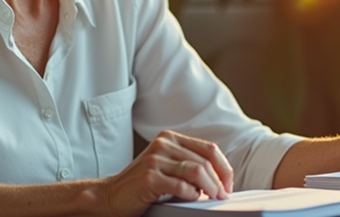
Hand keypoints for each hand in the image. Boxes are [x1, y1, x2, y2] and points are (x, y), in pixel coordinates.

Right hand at [98, 130, 232, 216]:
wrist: (110, 196)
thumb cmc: (143, 185)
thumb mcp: (167, 167)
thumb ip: (189, 165)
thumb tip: (221, 179)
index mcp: (170, 138)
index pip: (209, 148)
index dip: (224, 168)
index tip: (228, 185)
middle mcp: (163, 144)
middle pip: (205, 161)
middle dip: (219, 181)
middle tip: (223, 196)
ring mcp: (155, 159)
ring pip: (196, 172)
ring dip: (210, 188)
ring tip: (213, 199)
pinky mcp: (149, 177)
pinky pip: (180, 186)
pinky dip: (191, 195)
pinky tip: (192, 199)